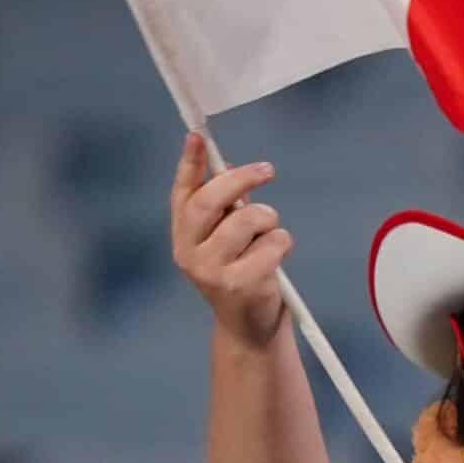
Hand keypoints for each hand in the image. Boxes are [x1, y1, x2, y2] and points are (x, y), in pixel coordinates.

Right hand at [169, 132, 291, 345]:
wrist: (248, 327)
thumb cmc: (241, 272)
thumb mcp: (226, 239)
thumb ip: (225, 210)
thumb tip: (233, 170)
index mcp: (183, 235)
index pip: (182, 193)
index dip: (189, 163)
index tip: (197, 135)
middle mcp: (188, 252)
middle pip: (209, 201)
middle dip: (240, 179)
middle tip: (267, 169)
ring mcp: (210, 270)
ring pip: (246, 219)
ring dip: (268, 217)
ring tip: (270, 230)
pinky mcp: (238, 284)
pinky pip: (271, 244)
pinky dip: (281, 243)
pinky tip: (275, 258)